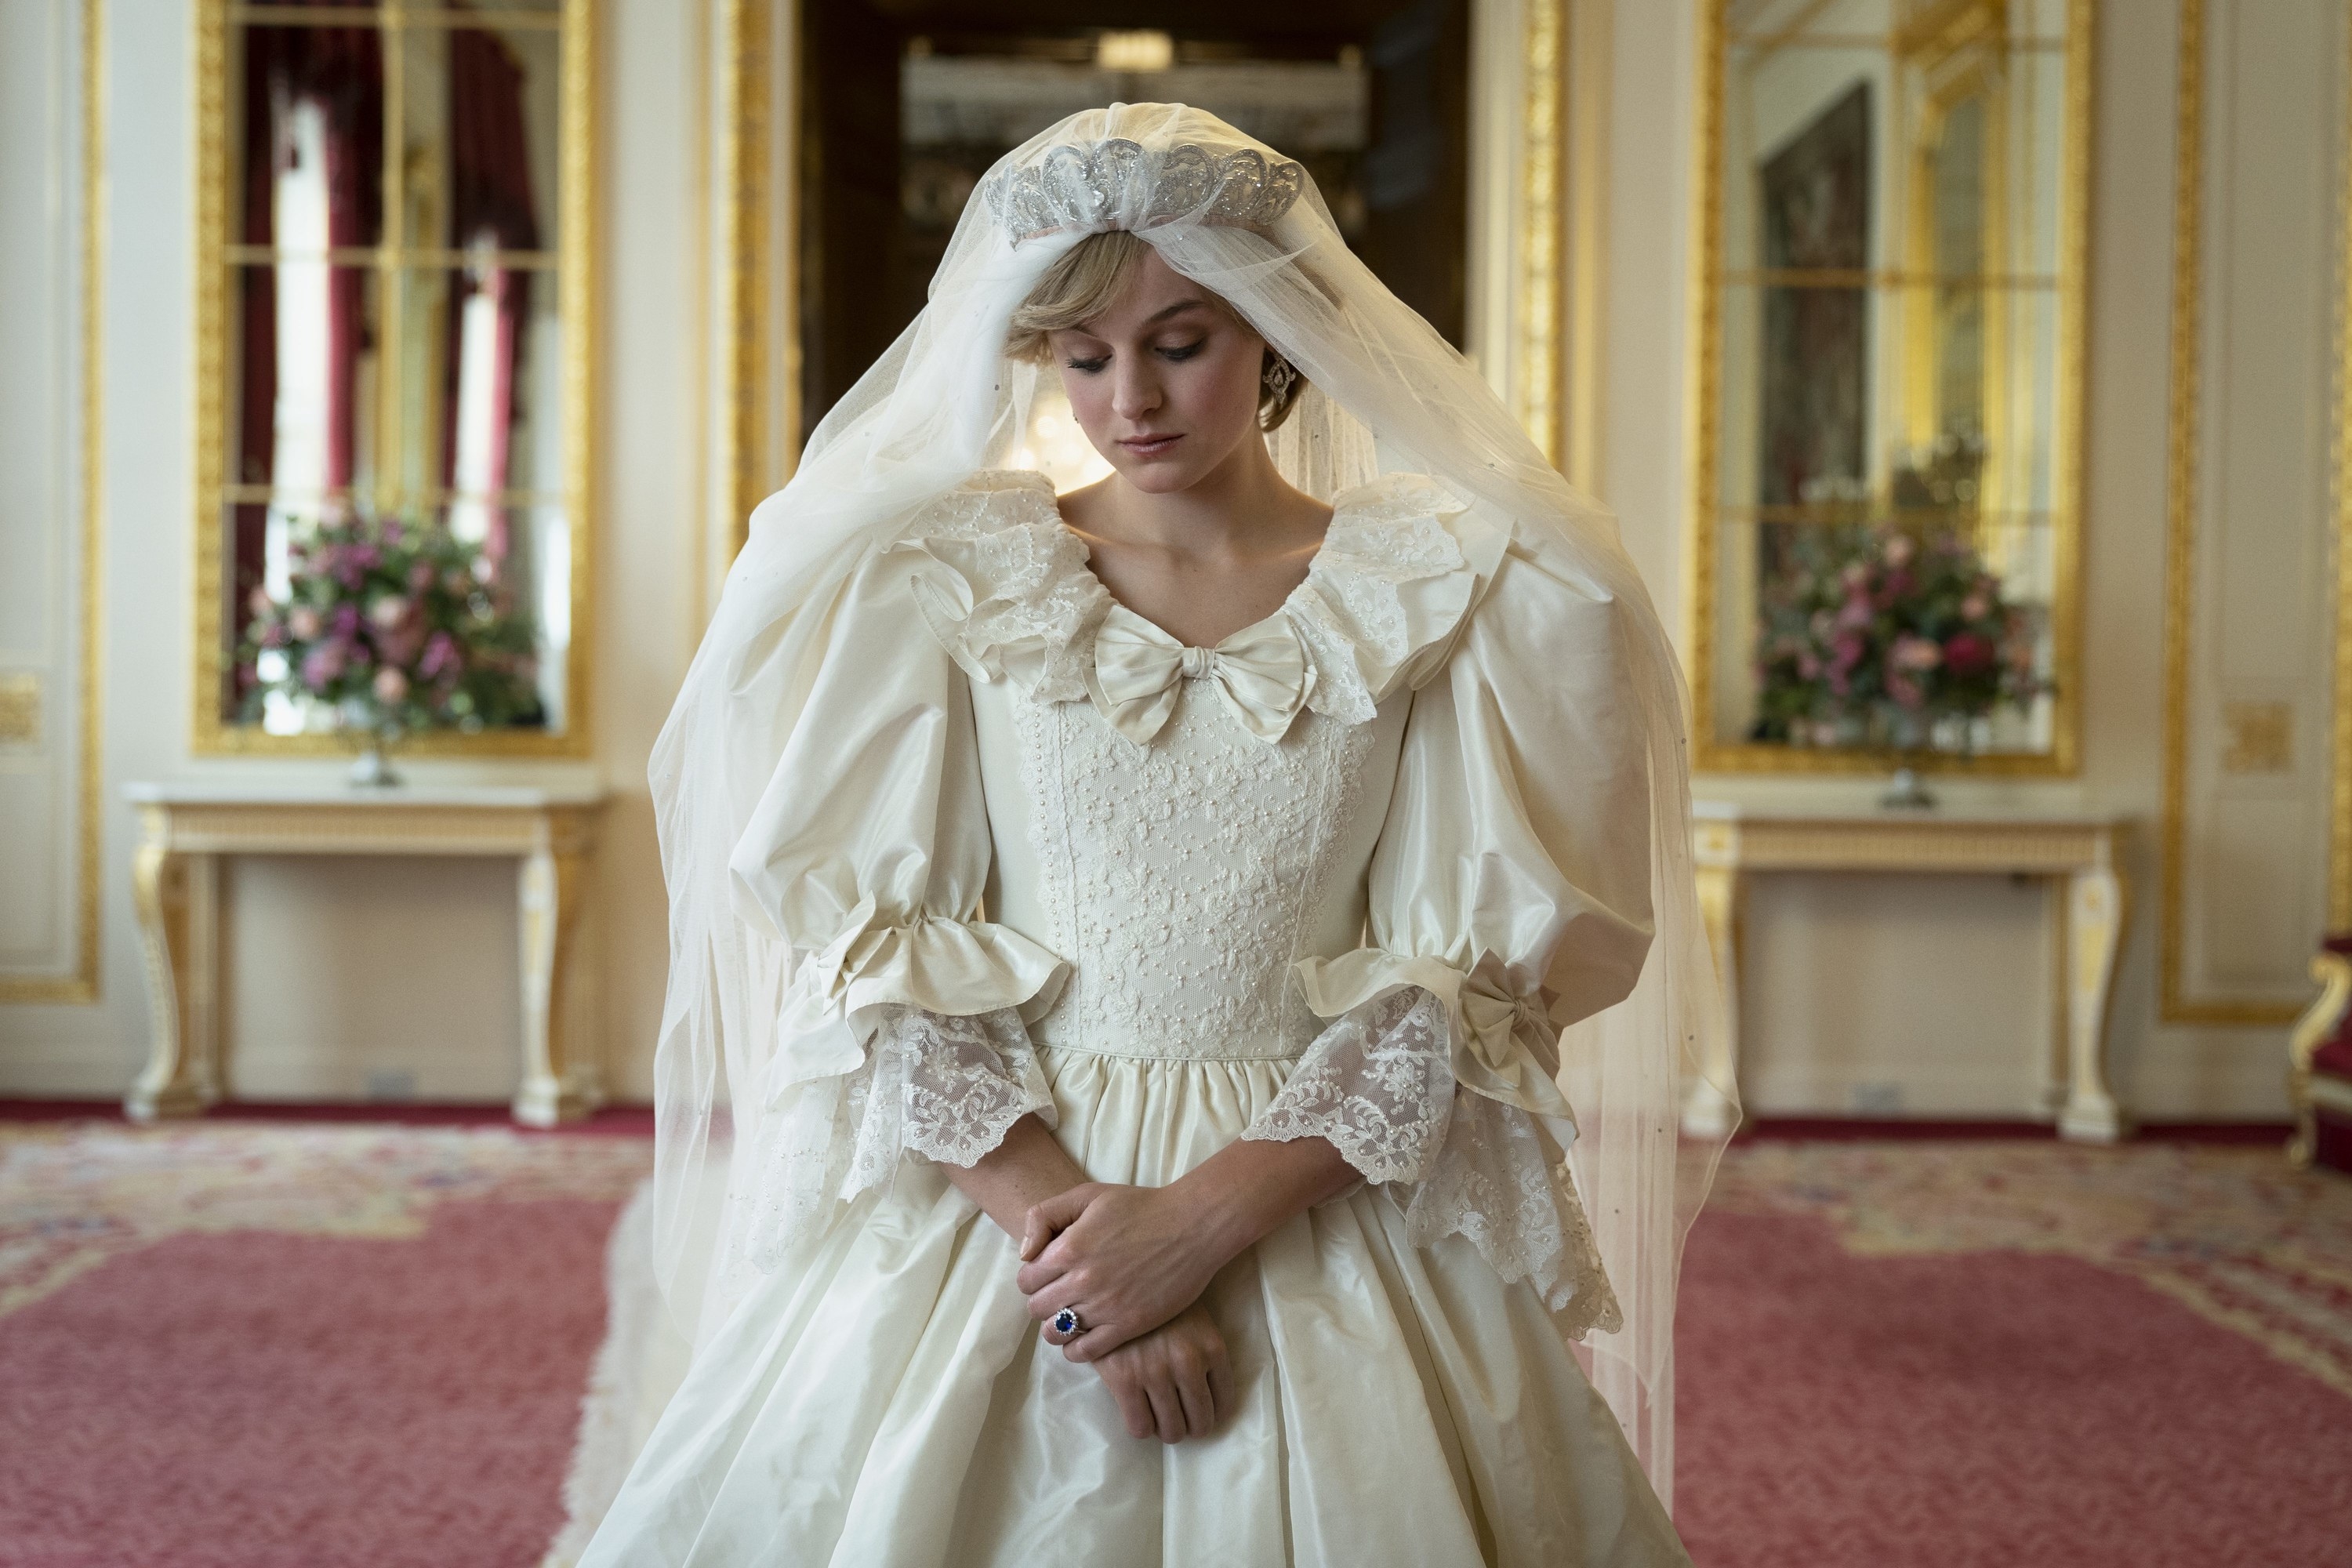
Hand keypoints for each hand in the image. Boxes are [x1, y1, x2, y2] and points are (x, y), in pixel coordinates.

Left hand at [1016, 1182, 1235, 1361]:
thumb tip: (1025, 1254)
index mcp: (1069, 1247)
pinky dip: (1075, 1350)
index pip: (1025, 1280)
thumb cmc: (1140, 1206)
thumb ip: (1044, 1215)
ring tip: (1069, 1316)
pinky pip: (1085, 1352)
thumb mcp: (1087, 1194)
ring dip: (1056, 1326)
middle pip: (1037, 1308)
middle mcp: (1083, 1280)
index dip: (1032, 1278)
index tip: (1047, 1275)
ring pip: (1055, 1332)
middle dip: (1043, 1301)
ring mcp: (1105, 1306)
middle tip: (1060, 1294)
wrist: (1192, 1225)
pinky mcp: (1128, 1325)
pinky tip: (1082, 1337)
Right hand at [1087, 1301, 1235, 1442]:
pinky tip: (1138, 1413)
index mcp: (1212, 1347)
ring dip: (1167, 1430)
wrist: (1115, 1281)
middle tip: (1179, 1418)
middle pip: (1200, 1423)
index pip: (1224, 1403)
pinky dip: (1142, 1428)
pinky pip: (1140, 1427)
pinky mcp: (1124, 1379)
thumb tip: (1209, 1400)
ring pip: (1171, 1431)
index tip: (1201, 1412)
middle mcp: (1189, 1363)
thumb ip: (1205, 1353)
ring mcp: (1156, 1372)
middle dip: (1190, 1426)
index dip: (1213, 1414)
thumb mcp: (1195, 1319)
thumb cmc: (1158, 1300)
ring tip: (1159, 1418)